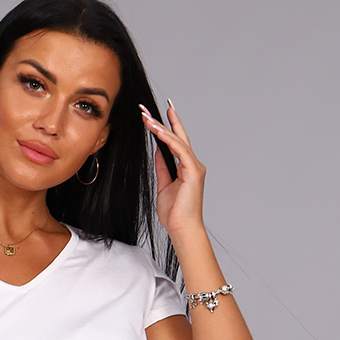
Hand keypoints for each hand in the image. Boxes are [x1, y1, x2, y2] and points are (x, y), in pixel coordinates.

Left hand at [139, 100, 206, 239]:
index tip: (156, 113)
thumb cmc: (174, 213)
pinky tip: (158, 131)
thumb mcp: (164, 185)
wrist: (182, 229)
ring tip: (146, 119)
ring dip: (161, 128)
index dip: (167, 126)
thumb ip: (162, 167)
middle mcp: (193, 164)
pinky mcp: (194, 172)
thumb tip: (158, 151)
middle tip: (145, 110)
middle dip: (162, 121)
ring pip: (178, 141)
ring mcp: (195, 167)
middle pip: (177, 136)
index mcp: (186, 167)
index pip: (176, 141)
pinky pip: (180, 151)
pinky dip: (168, 140)